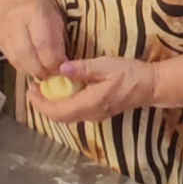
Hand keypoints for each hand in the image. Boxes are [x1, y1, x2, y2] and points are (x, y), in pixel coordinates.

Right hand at [0, 0, 68, 77]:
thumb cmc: (40, 8)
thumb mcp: (56, 18)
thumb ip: (59, 41)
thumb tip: (64, 65)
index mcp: (34, 11)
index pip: (43, 43)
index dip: (54, 61)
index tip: (64, 68)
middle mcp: (16, 20)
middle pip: (27, 54)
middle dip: (43, 69)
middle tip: (54, 74)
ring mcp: (4, 32)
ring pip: (17, 60)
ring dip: (33, 71)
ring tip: (46, 72)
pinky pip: (12, 61)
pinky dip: (25, 69)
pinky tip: (34, 68)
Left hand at [28, 57, 156, 122]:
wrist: (150, 86)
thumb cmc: (130, 74)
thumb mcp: (105, 65)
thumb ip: (82, 68)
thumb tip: (61, 69)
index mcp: (90, 103)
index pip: (58, 110)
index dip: (41, 103)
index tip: (31, 89)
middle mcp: (90, 114)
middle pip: (59, 117)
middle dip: (43, 105)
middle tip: (33, 89)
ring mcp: (95, 115)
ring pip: (66, 117)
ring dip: (52, 106)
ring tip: (44, 89)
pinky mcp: (98, 112)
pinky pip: (74, 113)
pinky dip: (62, 105)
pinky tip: (61, 92)